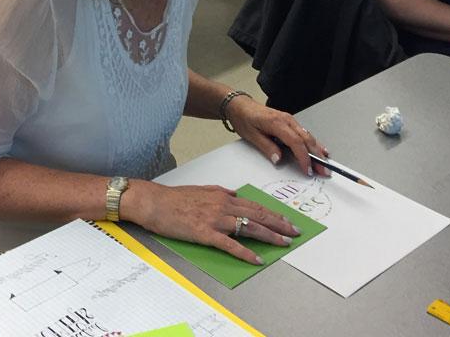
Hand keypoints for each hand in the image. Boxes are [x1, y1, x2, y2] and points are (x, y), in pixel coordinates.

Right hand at [121, 180, 300, 264]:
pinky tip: (256, 259)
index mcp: (223, 196)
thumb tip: (235, 195)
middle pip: (258, 215)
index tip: (287, 221)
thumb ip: (220, 192)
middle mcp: (223, 206)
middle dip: (279, 225)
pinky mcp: (205, 233)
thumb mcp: (201, 189)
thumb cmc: (174, 198)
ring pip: (249, 228)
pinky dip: (245, 253)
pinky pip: (230, 244)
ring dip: (269, 236)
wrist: (154, 202)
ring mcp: (215, 220)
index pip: (255, 205)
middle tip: (295, 233)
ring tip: (283, 244)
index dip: (273, 214)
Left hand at [226, 96, 329, 177]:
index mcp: (277, 123)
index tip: (308, 169)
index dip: (303, 157)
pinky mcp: (289, 122)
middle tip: (324, 170)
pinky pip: (304, 133)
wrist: (240, 105)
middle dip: (317, 156)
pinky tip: (320, 149)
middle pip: (306, 140)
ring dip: (317, 151)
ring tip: (325, 163)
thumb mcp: (251, 136)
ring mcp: (289, 120)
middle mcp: (287, 120)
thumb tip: (278, 159)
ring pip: (308, 136)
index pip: (296, 142)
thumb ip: (267, 147)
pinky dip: (313, 143)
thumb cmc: (244, 118)